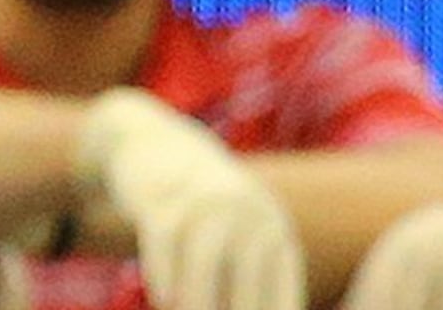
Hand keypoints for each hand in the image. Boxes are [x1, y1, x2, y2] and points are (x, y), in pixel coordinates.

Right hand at [78, 91, 302, 309]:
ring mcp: (206, 201)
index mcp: (274, 231)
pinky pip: (165, 243)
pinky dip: (164, 278)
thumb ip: (245, 286)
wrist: (161, 147)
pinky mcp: (163, 198)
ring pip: (206, 261)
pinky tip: (164, 301)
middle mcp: (248, 212)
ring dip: (197, 302)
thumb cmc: (205, 215)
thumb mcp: (238, 241)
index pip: (281, 291)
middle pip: (248, 277)